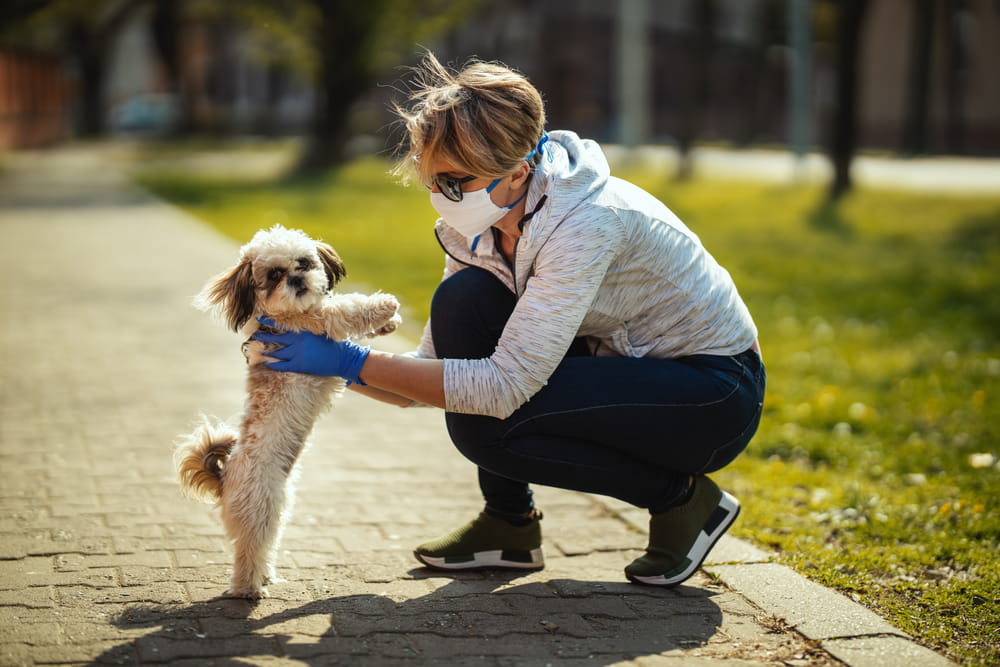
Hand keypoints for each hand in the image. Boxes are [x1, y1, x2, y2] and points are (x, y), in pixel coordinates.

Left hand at [252, 317, 369, 383]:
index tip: (259, 317)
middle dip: (262, 336)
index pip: (281, 324)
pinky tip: (266, 362)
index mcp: (303, 331)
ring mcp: (298, 354)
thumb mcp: (321, 330)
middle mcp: (298, 341)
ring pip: (276, 352)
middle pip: (275, 338)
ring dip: (266, 350)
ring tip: (257, 348)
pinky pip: (282, 365)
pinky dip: (273, 364)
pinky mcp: (300, 365)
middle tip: (253, 335)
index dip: (268, 321)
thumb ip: (308, 327)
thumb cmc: (335, 343)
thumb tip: (299, 323)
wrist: (343, 358)